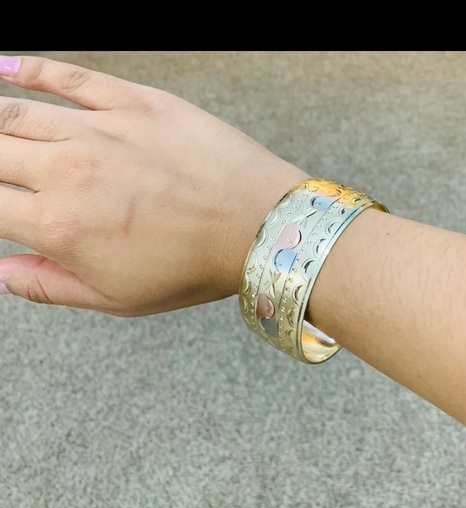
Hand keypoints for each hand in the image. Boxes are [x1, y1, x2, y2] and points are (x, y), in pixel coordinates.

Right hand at [0, 55, 308, 315]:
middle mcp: (67, 172)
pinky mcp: (134, 102)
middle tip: (2, 171)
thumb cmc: (193, 267)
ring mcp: (100, 129)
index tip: (2, 206)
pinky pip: (69, 77)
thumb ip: (49, 286)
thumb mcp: (118, 298)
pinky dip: (31, 69)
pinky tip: (7, 69)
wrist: (257, 224)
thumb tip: (0, 274)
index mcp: (59, 226)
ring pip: (17, 114)